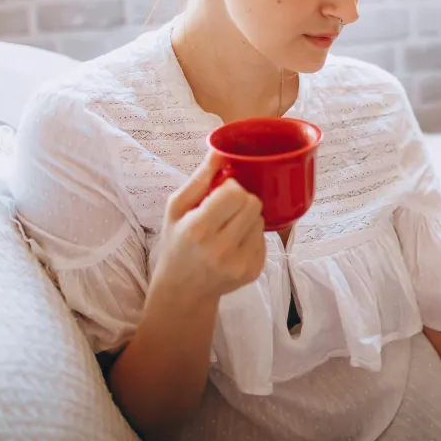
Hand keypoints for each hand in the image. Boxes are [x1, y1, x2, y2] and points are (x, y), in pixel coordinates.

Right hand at [150, 150, 266, 305]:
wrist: (182, 290)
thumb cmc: (177, 243)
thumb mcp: (176, 208)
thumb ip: (199, 179)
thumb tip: (220, 151)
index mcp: (198, 229)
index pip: (235, 192)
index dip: (230, 188)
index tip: (220, 194)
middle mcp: (221, 249)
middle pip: (253, 204)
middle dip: (242, 200)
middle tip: (225, 210)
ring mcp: (239, 264)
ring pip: (261, 220)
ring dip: (248, 218)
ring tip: (228, 228)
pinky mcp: (253, 272)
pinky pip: (264, 239)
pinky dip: (252, 236)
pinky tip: (234, 244)